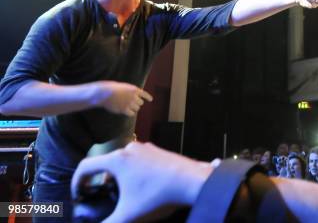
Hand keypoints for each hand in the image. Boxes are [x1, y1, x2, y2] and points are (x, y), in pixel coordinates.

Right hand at [71, 142, 211, 222]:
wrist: (194, 182)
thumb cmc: (159, 196)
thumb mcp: (128, 216)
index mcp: (117, 160)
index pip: (85, 166)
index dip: (76, 182)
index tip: (78, 196)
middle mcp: (130, 149)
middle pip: (105, 164)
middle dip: (99, 181)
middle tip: (101, 197)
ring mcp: (146, 148)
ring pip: (123, 161)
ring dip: (118, 177)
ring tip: (123, 194)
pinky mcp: (159, 152)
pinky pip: (138, 160)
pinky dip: (133, 172)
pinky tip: (142, 188)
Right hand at [94, 81, 152, 115]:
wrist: (104, 93)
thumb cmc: (112, 89)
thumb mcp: (124, 87)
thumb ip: (131, 92)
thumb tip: (136, 98)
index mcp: (134, 89)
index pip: (144, 94)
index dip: (148, 97)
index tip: (151, 100)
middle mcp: (134, 96)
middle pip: (141, 103)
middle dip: (137, 103)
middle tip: (131, 103)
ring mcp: (129, 103)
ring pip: (137, 109)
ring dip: (133, 108)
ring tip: (127, 106)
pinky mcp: (124, 109)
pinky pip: (131, 114)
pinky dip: (130, 113)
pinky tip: (126, 111)